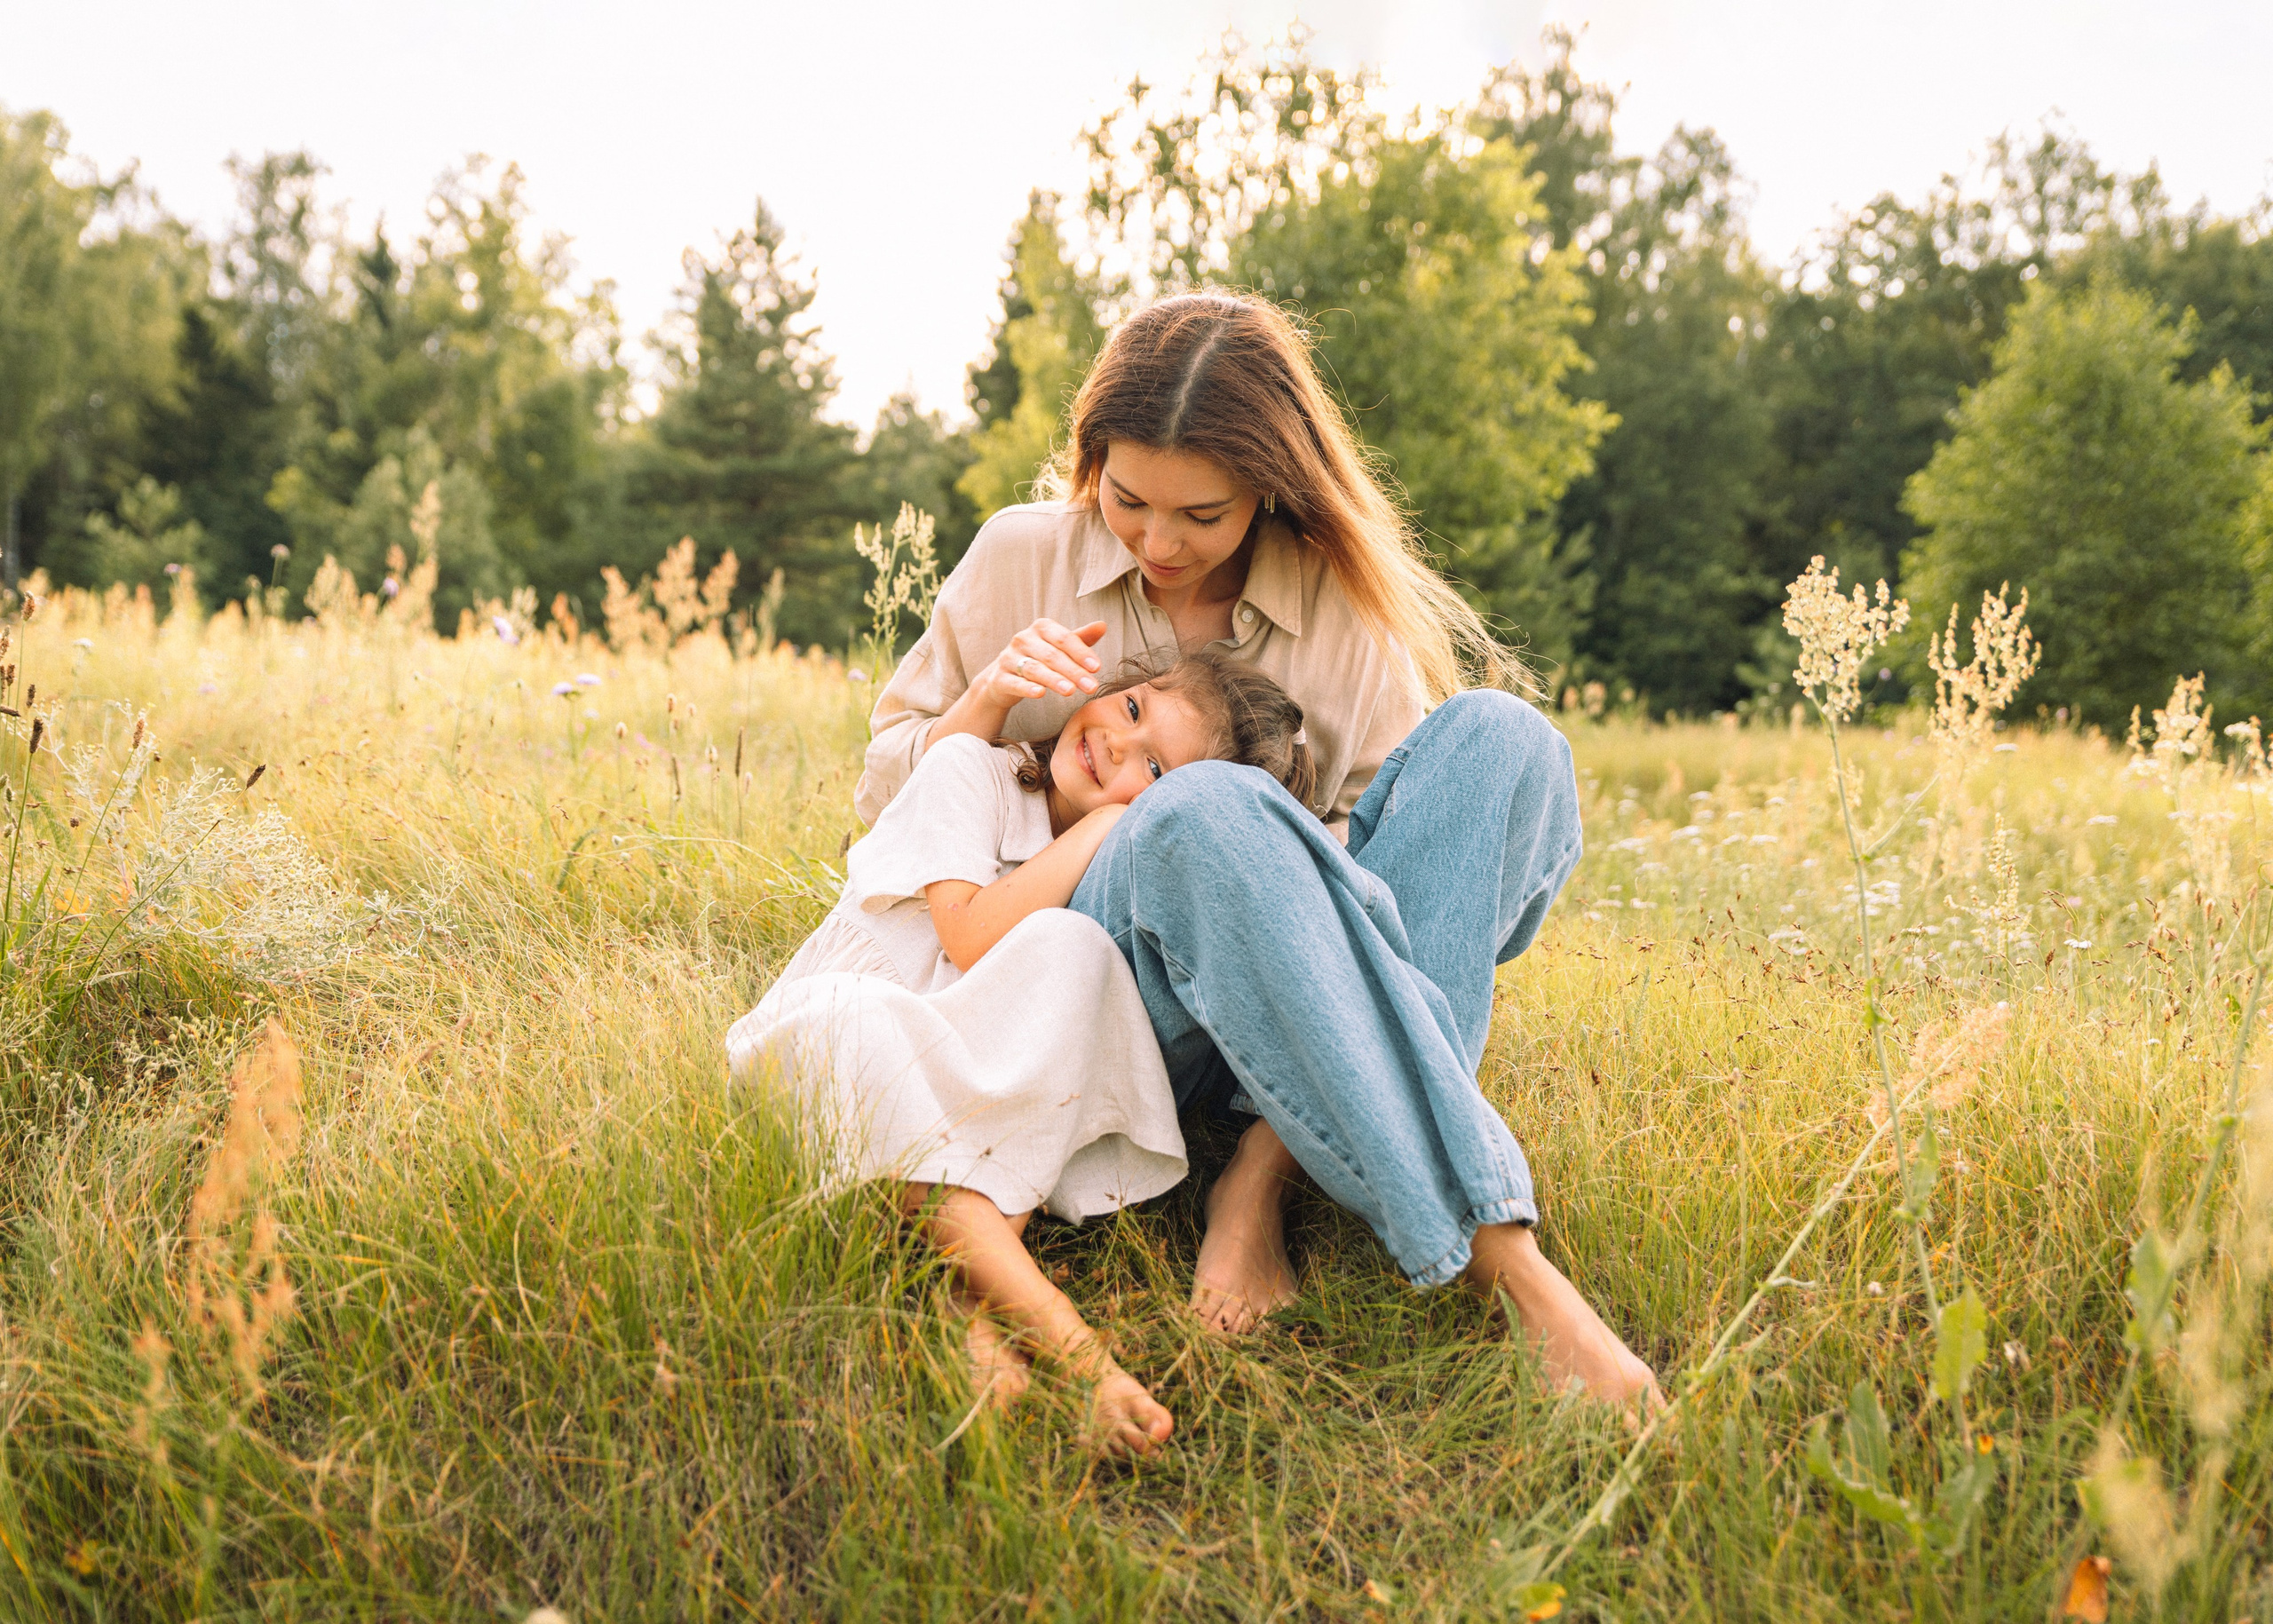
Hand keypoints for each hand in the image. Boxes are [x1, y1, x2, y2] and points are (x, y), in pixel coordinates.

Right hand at [975, 618, 1106, 709]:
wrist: (1003, 678)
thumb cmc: (1038, 659)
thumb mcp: (1059, 647)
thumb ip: (1080, 638)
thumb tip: (1102, 625)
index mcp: (1041, 628)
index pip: (1064, 638)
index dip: (1081, 652)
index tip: (1096, 667)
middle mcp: (1023, 639)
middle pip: (1051, 655)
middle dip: (1073, 671)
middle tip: (1091, 687)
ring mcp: (1009, 658)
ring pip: (1034, 669)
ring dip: (1054, 680)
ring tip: (1070, 691)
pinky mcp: (999, 678)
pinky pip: (1015, 682)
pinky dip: (1027, 688)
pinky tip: (1041, 694)